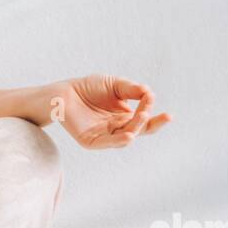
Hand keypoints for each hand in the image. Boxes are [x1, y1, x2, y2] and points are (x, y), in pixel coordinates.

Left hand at [57, 74, 171, 149]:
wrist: (64, 92)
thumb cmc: (89, 88)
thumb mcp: (115, 85)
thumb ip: (132, 89)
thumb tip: (150, 92)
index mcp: (125, 117)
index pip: (145, 121)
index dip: (157, 119)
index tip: (163, 109)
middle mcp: (117, 128)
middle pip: (139, 131)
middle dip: (150, 123)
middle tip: (159, 114)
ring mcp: (105, 136)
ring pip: (126, 137)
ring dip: (136, 127)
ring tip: (143, 115)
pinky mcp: (91, 141)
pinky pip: (107, 143)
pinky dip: (119, 140)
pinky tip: (129, 136)